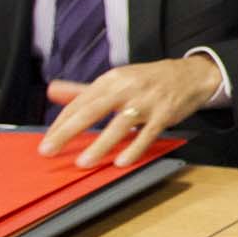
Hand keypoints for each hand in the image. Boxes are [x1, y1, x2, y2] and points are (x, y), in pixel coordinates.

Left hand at [39, 55, 222, 167]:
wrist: (191, 74)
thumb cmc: (149, 80)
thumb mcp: (116, 79)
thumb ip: (83, 89)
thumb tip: (52, 91)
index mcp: (112, 79)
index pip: (80, 101)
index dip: (61, 122)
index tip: (47, 140)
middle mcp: (128, 88)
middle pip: (93, 110)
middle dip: (68, 131)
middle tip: (49, 149)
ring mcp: (147, 101)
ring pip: (120, 124)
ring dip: (100, 145)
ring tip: (84, 162)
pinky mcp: (165, 114)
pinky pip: (147, 134)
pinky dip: (134, 148)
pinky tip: (121, 161)